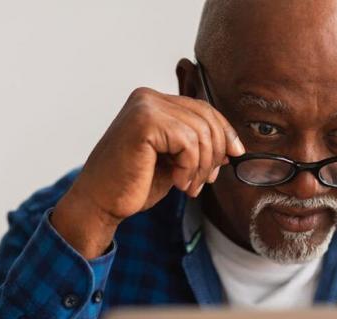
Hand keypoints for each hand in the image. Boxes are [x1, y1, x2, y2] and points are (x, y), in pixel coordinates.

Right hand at [52, 87, 244, 257]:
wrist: (100, 203)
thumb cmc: (134, 185)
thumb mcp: (174, 161)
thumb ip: (197, 147)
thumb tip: (233, 146)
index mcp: (154, 102)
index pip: (203, 109)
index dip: (225, 131)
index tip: (235, 155)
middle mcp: (148, 97)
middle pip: (206, 118)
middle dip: (215, 153)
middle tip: (205, 181)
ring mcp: (145, 106)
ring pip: (200, 132)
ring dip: (201, 167)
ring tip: (188, 187)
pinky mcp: (145, 122)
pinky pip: (188, 143)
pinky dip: (189, 168)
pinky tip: (177, 183)